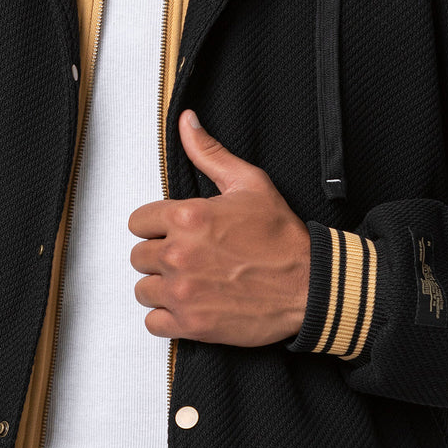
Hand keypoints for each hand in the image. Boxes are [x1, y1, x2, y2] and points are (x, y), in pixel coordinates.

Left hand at [127, 109, 311, 346]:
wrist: (309, 286)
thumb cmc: (282, 238)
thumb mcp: (249, 184)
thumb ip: (210, 153)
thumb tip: (187, 123)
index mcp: (188, 217)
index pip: (138, 222)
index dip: (157, 227)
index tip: (175, 233)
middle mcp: (179, 254)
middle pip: (139, 256)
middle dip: (160, 257)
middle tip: (190, 259)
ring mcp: (183, 292)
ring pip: (143, 290)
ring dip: (162, 288)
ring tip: (191, 283)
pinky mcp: (190, 324)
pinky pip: (154, 323)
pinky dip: (168, 318)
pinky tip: (190, 307)